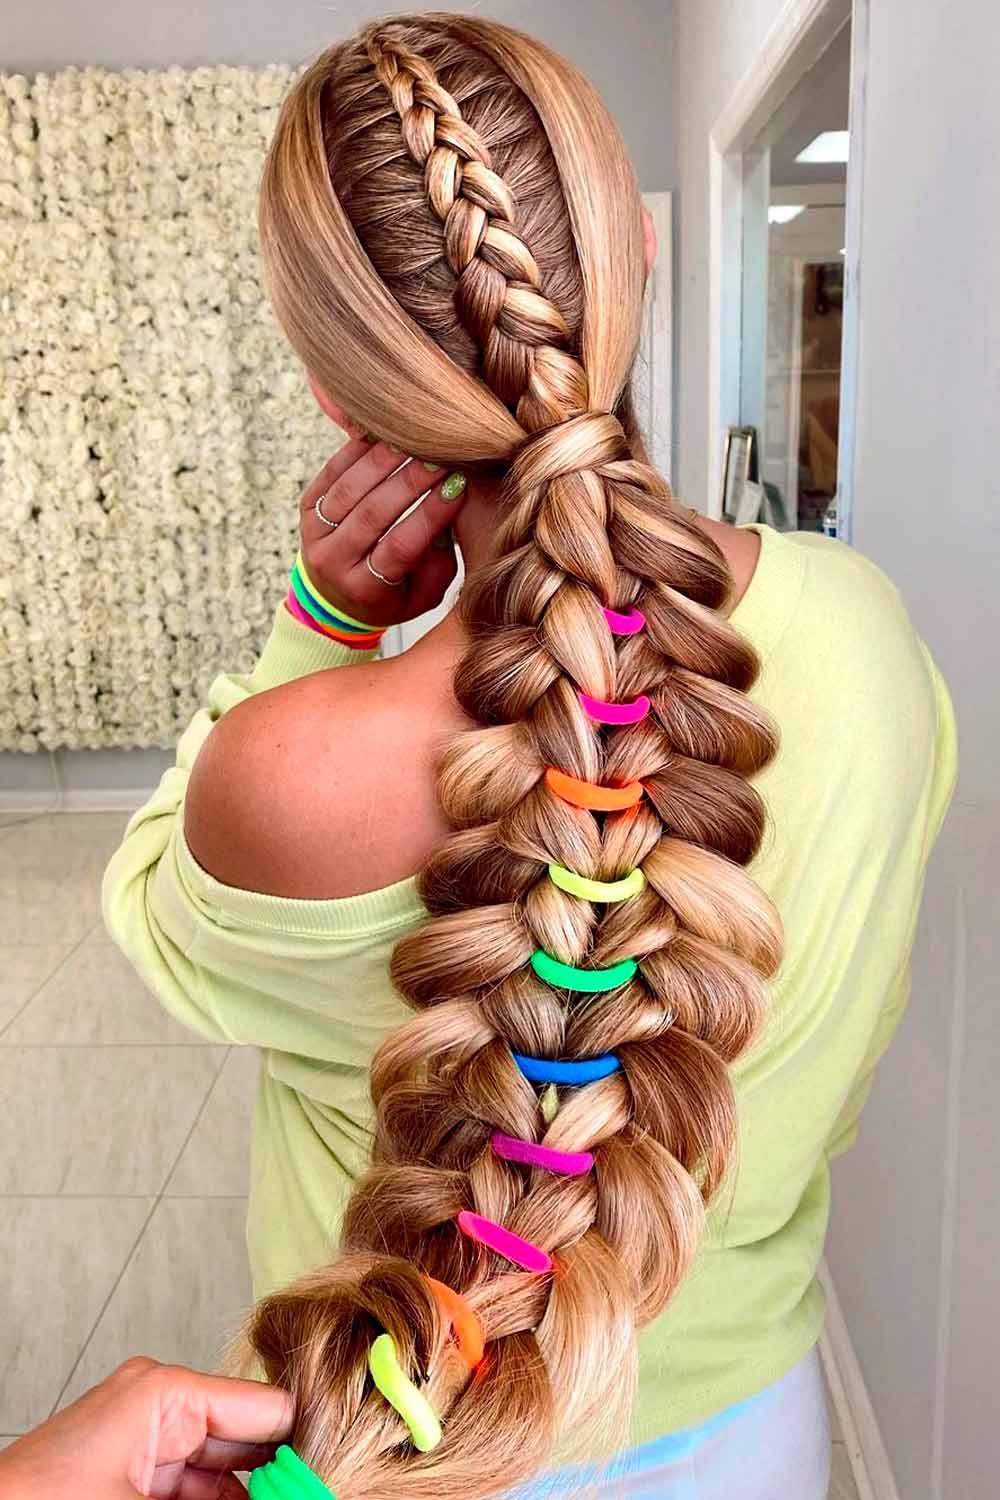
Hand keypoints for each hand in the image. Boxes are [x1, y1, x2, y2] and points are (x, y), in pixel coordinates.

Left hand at [0, 1357, 292, 1498]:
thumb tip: (297, 1494)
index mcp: (165, 1394)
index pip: (267, 1408)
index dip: (308, 1445)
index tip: (339, 1474)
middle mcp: (157, 1408)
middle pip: (247, 1442)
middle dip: (280, 1475)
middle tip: (320, 1491)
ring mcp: (140, 1446)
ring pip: (221, 1474)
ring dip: (252, 1493)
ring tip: (294, 1496)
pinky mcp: (127, 1481)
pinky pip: (189, 1489)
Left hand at [299, 436, 470, 627]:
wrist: (335, 597)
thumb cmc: (391, 595)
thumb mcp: (421, 597)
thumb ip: (438, 565)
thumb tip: (448, 514)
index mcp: (365, 589)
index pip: (400, 546)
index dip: (429, 514)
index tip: (458, 487)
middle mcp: (333, 562)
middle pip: (372, 514)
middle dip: (411, 481)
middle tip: (442, 457)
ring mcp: (314, 533)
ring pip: (349, 489)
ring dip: (384, 461)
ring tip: (415, 441)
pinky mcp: (307, 506)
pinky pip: (332, 472)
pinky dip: (358, 450)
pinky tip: (386, 436)